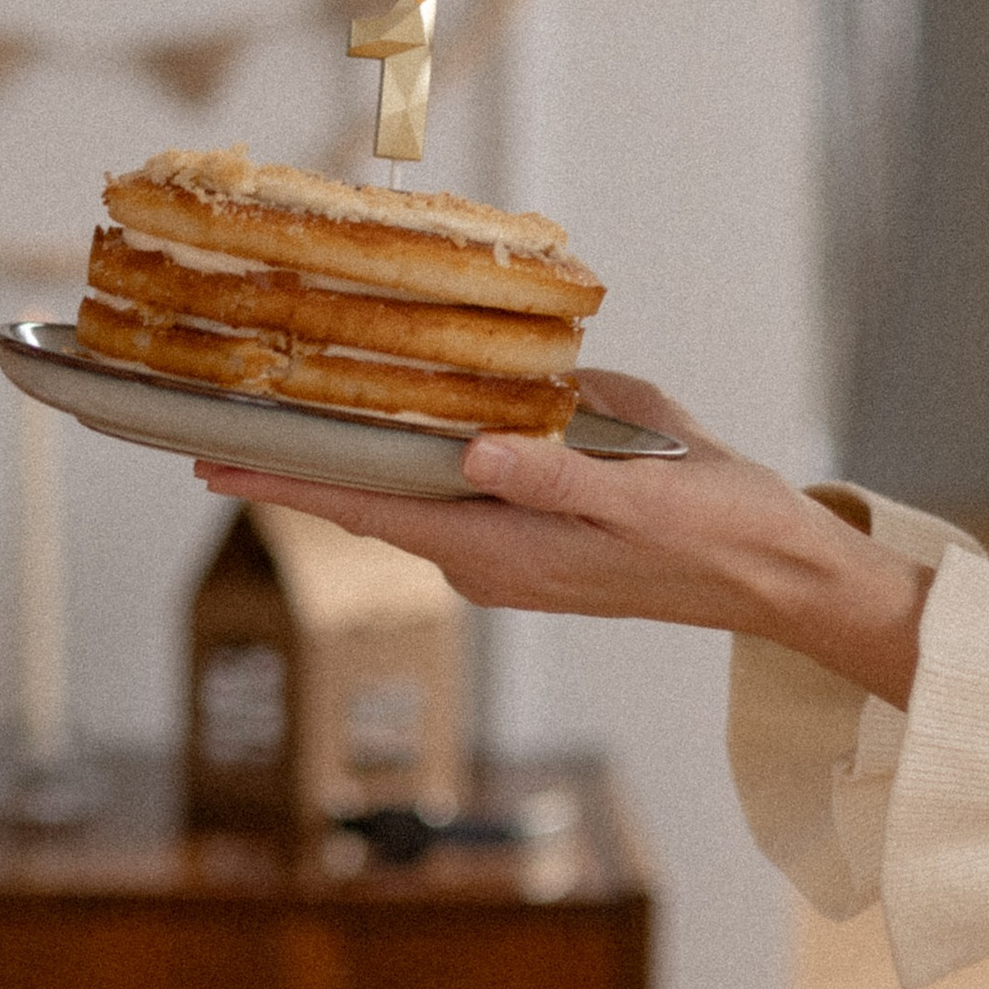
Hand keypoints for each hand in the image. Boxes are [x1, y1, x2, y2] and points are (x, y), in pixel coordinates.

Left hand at [196, 369, 931, 706]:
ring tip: (285, 413)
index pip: (365, 508)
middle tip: (219, 423)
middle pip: (368, 504)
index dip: (283, 480)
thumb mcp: (640, 493)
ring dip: (350, 461)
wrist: (777, 575)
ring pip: (407, 499)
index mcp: (500, 548)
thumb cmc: (717, 529)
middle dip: (295, 466)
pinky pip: (450, 497)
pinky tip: (396, 426)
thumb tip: (477, 453)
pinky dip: (410, 462)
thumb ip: (555, 472)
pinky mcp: (536, 538)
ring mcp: (510, 553)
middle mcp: (488, 558)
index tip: (210, 458)